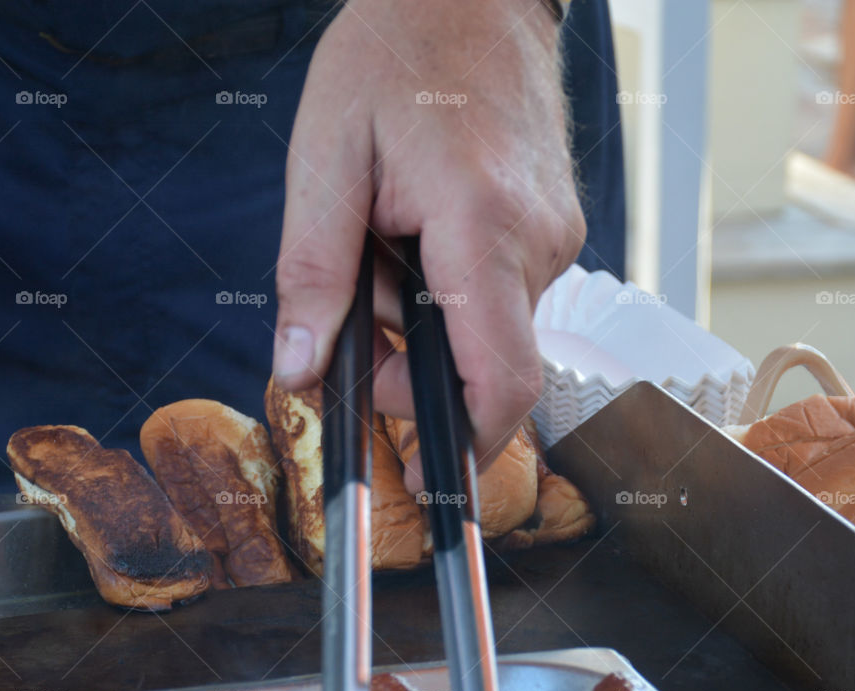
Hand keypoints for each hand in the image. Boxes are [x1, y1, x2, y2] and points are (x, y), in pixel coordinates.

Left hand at [272, 0, 584, 486]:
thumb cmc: (395, 52)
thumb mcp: (326, 156)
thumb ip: (312, 273)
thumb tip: (297, 368)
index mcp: (482, 228)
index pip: (500, 379)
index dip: (468, 444)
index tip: (432, 475)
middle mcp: (538, 244)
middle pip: (482, 365)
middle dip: (413, 362)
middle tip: (362, 294)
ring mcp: (557, 239)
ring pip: (489, 332)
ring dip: (428, 319)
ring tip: (391, 238)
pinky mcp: (556, 232)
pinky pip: (503, 297)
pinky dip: (453, 291)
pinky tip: (425, 230)